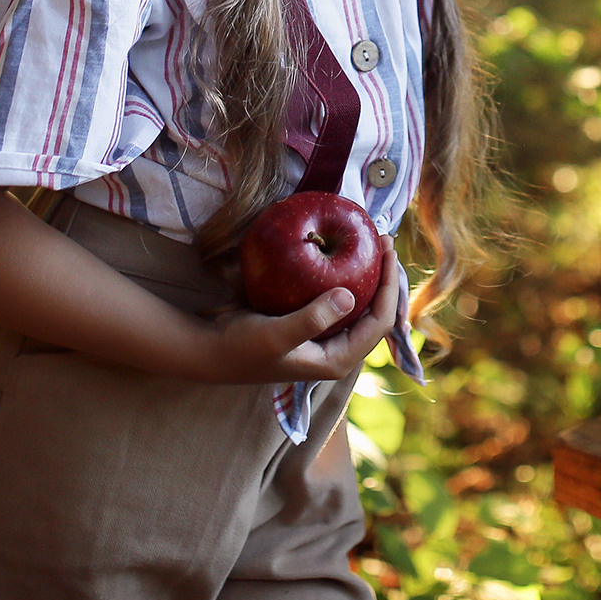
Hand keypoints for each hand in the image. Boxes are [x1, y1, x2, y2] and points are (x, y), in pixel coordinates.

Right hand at [198, 233, 400, 383]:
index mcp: (338, 360)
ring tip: (370, 241)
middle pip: (374, 311)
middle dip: (383, 277)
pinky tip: (339, 250)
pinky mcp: (310, 323)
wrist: (210, 350)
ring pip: (358, 303)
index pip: (379, 323)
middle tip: (383, 239)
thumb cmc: (243, 347)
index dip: (389, 287)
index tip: (388, 251)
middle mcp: (336, 350)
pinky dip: (343, 275)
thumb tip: (349, 296)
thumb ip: (312, 319)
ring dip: (367, 274)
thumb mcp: (277, 334)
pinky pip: (336, 297)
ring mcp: (324, 337)